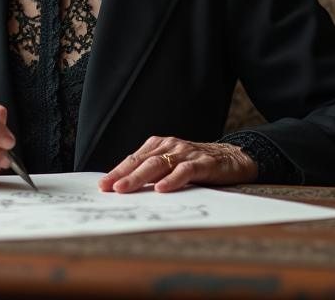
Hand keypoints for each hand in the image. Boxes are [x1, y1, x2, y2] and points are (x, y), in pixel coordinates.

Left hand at [97, 136, 258, 192]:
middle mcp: (170, 146)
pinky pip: (184, 171)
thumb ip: (152, 173)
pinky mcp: (202, 163)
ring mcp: (185, 153)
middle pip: (142, 161)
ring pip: (158, 165)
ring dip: (140, 178)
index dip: (117, 172)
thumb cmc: (196, 165)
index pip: (133, 159)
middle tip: (109, 188)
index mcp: (158, 146)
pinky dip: (172, 180)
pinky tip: (162, 189)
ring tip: (126, 189)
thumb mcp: (171, 165)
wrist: (231, 159)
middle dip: (123, 175)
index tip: (102, 185)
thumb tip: (125, 188)